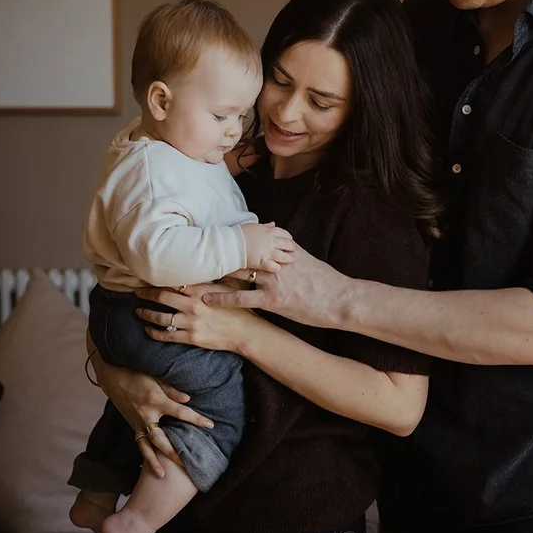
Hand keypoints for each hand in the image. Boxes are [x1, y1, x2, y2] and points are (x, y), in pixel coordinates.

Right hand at [91, 347, 213, 477]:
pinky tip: (152, 465)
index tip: (210, 425)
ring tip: (163, 476)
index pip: (181, 413)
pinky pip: (139, 443)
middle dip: (174, 452)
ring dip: (155, 462)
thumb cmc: (136, 373)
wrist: (111, 376)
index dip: (196, 419)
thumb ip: (172, 389)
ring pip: (147, 447)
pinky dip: (145, 455)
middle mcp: (146, 415)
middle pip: (162, 439)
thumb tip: (188, 399)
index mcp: (155, 401)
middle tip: (187, 463)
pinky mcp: (131, 425)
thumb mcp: (155, 377)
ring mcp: (137, 422)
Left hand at [136, 284, 264, 354]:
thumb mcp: (226, 288)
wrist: (246, 332)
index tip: (147, 277)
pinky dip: (154, 332)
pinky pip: (167, 335)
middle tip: (135, 291)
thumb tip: (198, 266)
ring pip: (160, 318)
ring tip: (138, 310)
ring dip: (146, 313)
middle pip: (161, 297)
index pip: (173, 282)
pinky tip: (148, 330)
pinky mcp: (192, 337)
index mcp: (201, 290)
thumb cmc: (237, 307)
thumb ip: (209, 280)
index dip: (157, 279)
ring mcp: (191, 322)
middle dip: (145, 294)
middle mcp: (193, 305)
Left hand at [203, 244, 348, 327]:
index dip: (228, 238)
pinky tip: (206, 299)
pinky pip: (242, 298)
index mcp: (281, 249)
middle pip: (239, 253)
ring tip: (191, 274)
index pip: (250, 240)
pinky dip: (222, 297)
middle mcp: (274, 260)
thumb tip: (276, 232)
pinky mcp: (274, 300)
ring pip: (236, 273)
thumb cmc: (324, 281)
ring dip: (214, 273)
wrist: (341, 298)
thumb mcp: (305, 258)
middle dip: (216, 252)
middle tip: (192, 251)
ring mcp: (273, 279)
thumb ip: (287, 246)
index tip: (208, 236)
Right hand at [241, 220, 295, 272]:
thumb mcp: (253, 226)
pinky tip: (278, 268)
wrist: (230, 243)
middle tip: (294, 250)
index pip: (284, 233)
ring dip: (288, 258)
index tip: (290, 239)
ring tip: (291, 259)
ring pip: (283, 256)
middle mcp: (270, 241)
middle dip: (291, 247)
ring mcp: (267, 252)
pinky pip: (274, 266)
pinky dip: (277, 267)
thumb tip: (273, 224)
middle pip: (286, 244)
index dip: (288, 237)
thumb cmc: (239, 234)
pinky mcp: (262, 262)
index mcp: (268, 231)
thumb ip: (265, 226)